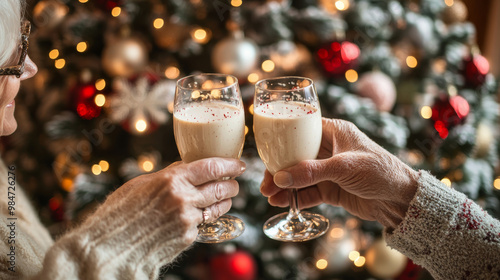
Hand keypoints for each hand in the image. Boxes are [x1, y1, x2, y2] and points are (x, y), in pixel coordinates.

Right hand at [101, 157, 245, 244]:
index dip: (231, 164)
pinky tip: (199, 215)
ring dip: (226, 201)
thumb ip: (170, 173)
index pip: (213, 167)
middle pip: (221, 188)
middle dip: (232, 184)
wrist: (113, 244)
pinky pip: (203, 224)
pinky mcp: (187, 237)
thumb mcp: (144, 183)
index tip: (239, 164)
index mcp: (172, 179)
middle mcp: (183, 198)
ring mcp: (187, 220)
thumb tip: (189, 165)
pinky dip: (204, 218)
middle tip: (234, 181)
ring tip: (225, 197)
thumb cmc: (123, 210)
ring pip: (218, 207)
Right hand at [260, 118, 418, 227]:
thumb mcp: (344, 168)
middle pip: (296, 156)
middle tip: (265, 182)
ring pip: (300, 176)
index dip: (282, 141)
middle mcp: (330, 149)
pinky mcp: (332, 188)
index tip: (267, 153)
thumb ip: (312, 172)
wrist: (402, 200)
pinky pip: (308, 191)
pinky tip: (282, 203)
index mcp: (335, 132)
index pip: (301, 131)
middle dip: (280, 169)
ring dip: (285, 186)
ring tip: (269, 196)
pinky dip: (296, 197)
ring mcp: (329, 170)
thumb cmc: (380, 172)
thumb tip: (281, 177)